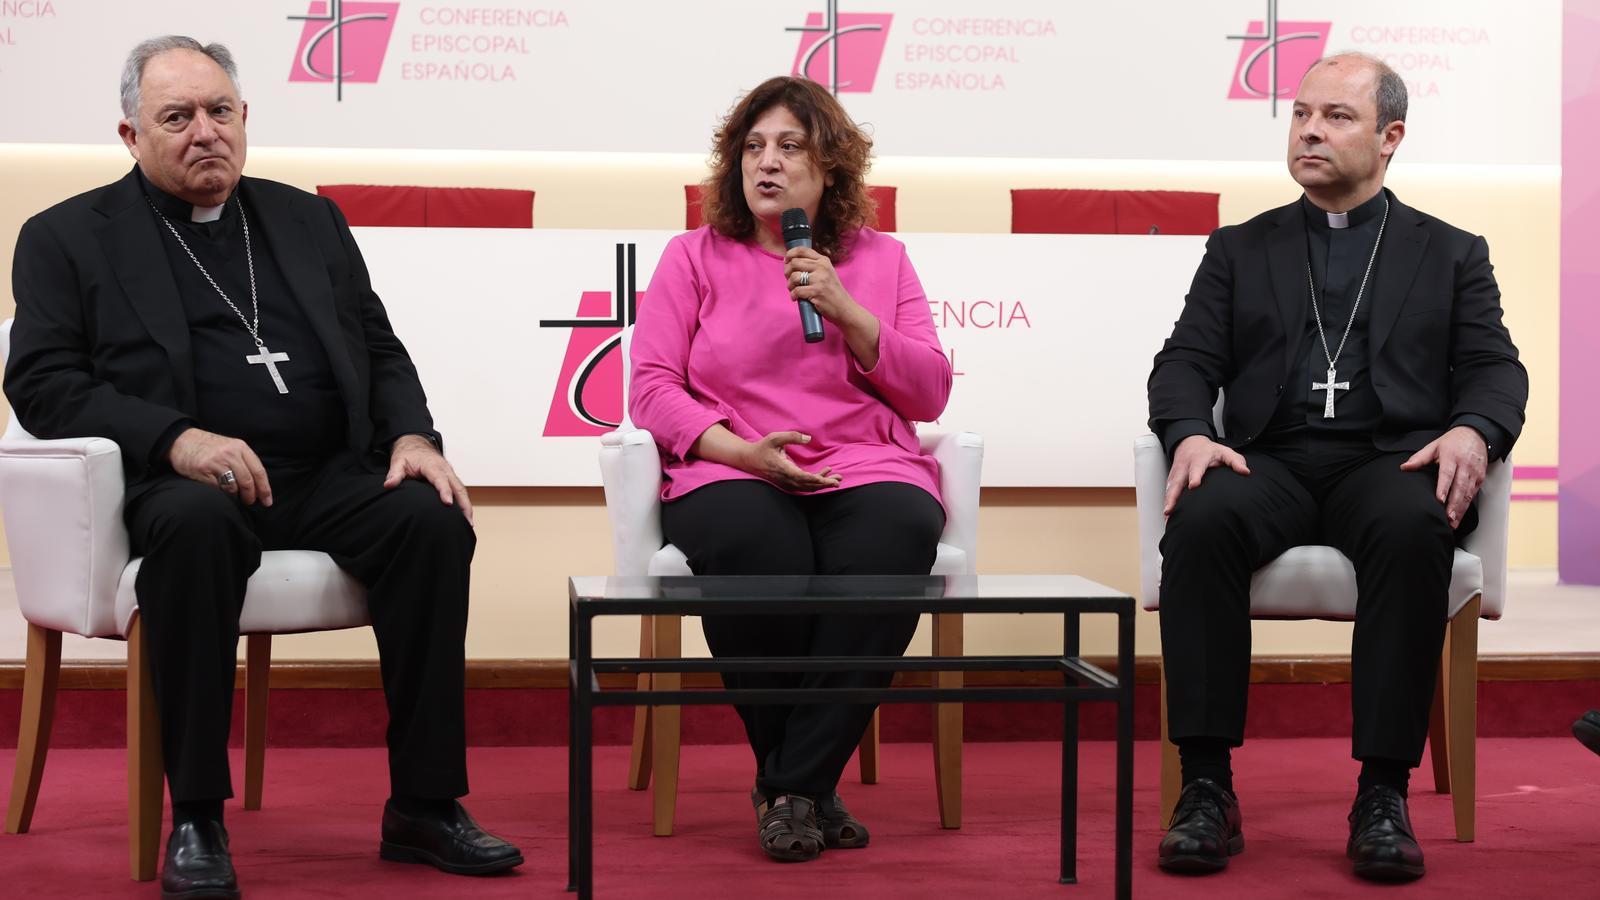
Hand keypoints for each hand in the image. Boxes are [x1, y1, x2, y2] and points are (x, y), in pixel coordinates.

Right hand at [169, 427, 272, 505]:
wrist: (182, 440)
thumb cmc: (208, 447)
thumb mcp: (230, 447)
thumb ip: (243, 461)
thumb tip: (258, 484)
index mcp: (240, 447)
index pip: (258, 471)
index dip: (265, 488)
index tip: (267, 501)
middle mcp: (230, 453)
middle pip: (248, 481)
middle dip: (251, 495)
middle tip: (250, 502)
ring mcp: (216, 461)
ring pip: (234, 486)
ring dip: (237, 496)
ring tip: (236, 498)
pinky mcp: (203, 470)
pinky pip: (219, 488)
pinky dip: (223, 494)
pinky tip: (222, 493)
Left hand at [385, 434, 473, 524]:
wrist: (416, 444)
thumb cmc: (408, 454)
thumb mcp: (398, 461)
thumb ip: (394, 473)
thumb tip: (388, 485)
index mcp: (432, 465)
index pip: (440, 479)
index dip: (445, 491)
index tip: (448, 503)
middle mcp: (445, 469)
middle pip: (458, 487)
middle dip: (464, 504)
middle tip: (467, 521)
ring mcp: (450, 473)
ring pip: (462, 490)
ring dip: (467, 506)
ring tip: (469, 524)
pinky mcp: (451, 478)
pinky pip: (460, 490)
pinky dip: (464, 502)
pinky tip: (465, 516)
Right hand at [738, 431, 841, 492]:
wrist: (749, 460)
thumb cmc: (762, 448)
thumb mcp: (775, 437)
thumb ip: (791, 436)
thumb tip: (808, 438)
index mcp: (784, 469)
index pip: (803, 478)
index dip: (817, 479)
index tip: (829, 479)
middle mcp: (786, 479)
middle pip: (808, 485)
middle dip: (824, 483)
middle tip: (839, 480)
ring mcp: (786, 483)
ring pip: (807, 487)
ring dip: (822, 484)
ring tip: (836, 479)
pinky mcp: (787, 483)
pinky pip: (804, 486)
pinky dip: (815, 482)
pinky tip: (824, 475)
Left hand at [785, 246, 880, 365]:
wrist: (844, 307)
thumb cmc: (832, 292)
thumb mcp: (826, 273)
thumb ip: (813, 266)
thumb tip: (791, 262)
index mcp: (823, 260)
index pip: (802, 250)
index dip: (790, 254)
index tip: (786, 261)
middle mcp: (822, 267)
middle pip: (794, 262)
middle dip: (787, 271)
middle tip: (790, 280)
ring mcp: (819, 279)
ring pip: (794, 276)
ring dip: (789, 284)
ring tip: (793, 290)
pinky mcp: (816, 292)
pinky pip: (796, 290)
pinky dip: (793, 295)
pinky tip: (796, 298)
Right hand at [1163, 434, 1249, 514]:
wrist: (1191, 443)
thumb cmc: (1210, 451)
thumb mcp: (1225, 452)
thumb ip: (1235, 461)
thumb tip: (1245, 472)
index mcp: (1198, 459)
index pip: (1196, 468)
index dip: (1195, 476)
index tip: (1193, 485)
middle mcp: (1184, 467)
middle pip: (1177, 482)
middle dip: (1173, 496)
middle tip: (1170, 509)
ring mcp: (1176, 474)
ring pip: (1170, 489)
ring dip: (1168, 503)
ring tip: (1167, 517)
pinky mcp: (1172, 480)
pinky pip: (1168, 493)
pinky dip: (1167, 504)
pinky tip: (1167, 516)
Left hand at [1400, 425, 1487, 528]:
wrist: (1476, 435)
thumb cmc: (1452, 442)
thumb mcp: (1434, 446)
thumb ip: (1420, 458)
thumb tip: (1404, 467)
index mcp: (1451, 457)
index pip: (1447, 474)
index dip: (1444, 487)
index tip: (1440, 499)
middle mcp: (1464, 466)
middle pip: (1460, 487)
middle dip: (1454, 504)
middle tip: (1448, 518)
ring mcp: (1474, 472)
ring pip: (1468, 493)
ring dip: (1461, 509)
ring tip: (1454, 522)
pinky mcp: (1480, 478)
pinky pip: (1474, 493)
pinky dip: (1467, 505)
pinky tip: (1460, 515)